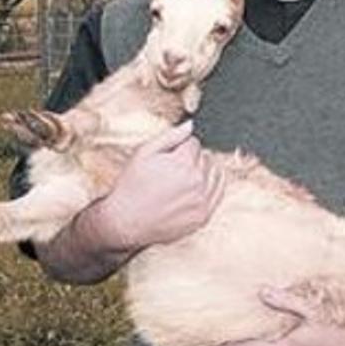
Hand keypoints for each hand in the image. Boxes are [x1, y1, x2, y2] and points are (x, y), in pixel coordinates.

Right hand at [93, 121, 224, 250]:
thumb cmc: (131, 186)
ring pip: (215, 172)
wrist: (125, 221)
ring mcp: (202, 201)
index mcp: (183, 163)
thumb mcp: (144, 152)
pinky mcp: (204, 216)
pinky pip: (219, 192)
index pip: (194, 143)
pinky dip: (212, 186)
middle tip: (173, 169)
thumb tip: (190, 125)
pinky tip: (197, 186)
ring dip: (203, 171)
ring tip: (183, 179)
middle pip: (205, 157)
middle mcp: (197, 182)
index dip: (181, 146)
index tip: (171, 155)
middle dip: (191, 158)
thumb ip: (170, 136)